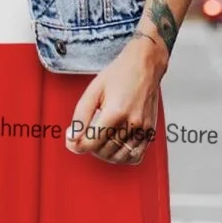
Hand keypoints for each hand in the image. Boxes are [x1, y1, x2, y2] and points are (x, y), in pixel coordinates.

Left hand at [66, 32, 167, 165]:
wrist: (144, 65)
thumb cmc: (119, 74)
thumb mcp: (93, 91)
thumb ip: (80, 116)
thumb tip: (72, 137)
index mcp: (115, 112)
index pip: (92, 143)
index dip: (77, 145)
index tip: (72, 140)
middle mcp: (132, 123)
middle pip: (104, 151)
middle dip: (90, 147)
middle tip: (86, 135)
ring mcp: (143, 129)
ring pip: (119, 157)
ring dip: (105, 154)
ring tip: (99, 140)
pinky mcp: (150, 132)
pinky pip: (135, 156)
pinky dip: (122, 156)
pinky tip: (115, 145)